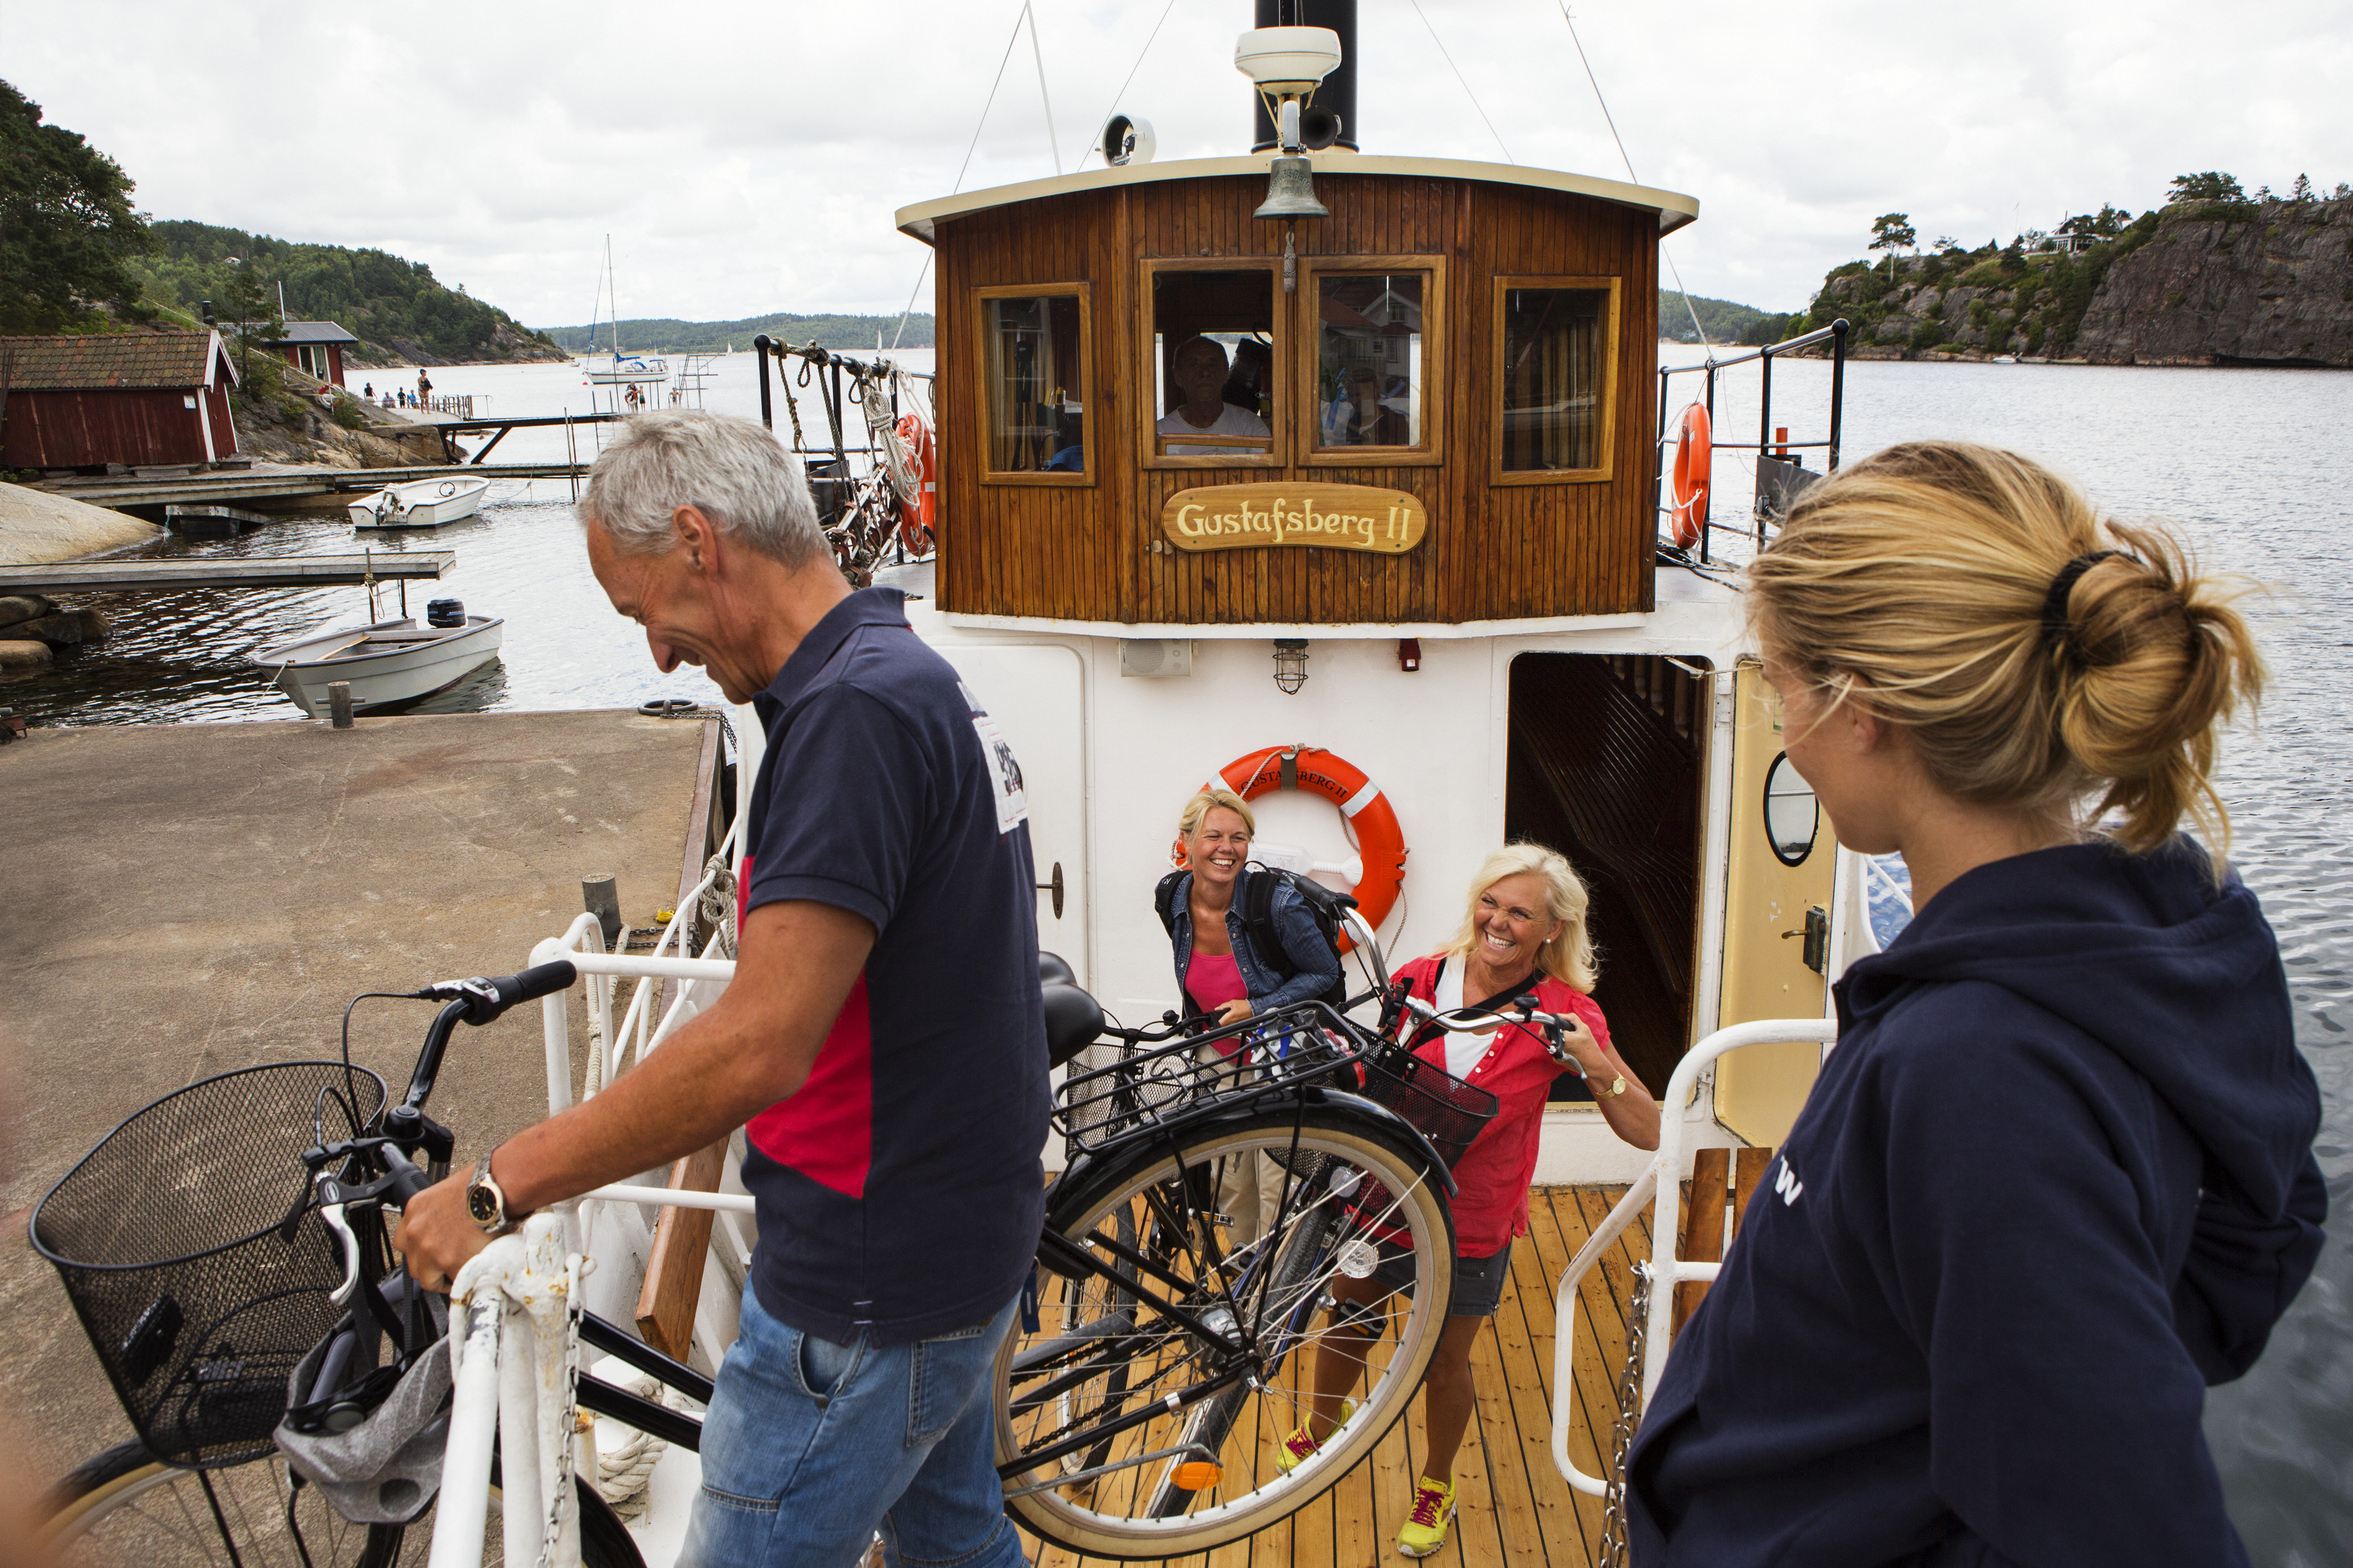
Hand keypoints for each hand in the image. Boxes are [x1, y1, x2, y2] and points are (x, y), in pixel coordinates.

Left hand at [391, 1172, 493, 1294]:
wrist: (494, 1191)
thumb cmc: (480, 1187)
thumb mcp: (447, 1193)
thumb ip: (438, 1213)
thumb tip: (447, 1225)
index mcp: (415, 1211)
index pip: (404, 1240)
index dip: (418, 1251)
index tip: (428, 1255)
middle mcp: (416, 1231)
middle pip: (413, 1263)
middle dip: (430, 1268)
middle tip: (446, 1267)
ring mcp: (429, 1249)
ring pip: (428, 1279)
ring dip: (442, 1280)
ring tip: (459, 1275)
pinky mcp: (448, 1262)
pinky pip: (451, 1282)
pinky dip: (462, 1280)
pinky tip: (471, 1274)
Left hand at [1216, 998, 1255, 1025]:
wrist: (1254, 1008)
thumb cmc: (1244, 1005)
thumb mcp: (1232, 1002)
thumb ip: (1223, 1006)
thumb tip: (1217, 1008)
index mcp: (1230, 1016)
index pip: (1220, 1023)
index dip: (1216, 1022)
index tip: (1214, 1020)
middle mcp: (1232, 1022)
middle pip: (1223, 1025)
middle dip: (1220, 1022)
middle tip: (1219, 1017)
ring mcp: (1235, 1024)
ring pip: (1227, 1026)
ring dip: (1224, 1022)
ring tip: (1225, 1017)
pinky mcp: (1238, 1024)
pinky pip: (1231, 1025)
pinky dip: (1229, 1022)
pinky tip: (1231, 1018)